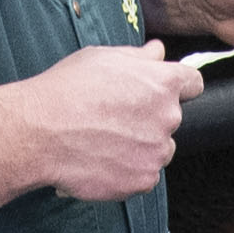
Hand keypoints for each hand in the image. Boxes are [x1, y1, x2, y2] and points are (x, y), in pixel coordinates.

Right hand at [29, 42, 207, 200]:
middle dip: (149, 119)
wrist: (40, 132)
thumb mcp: (103, 58)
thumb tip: (158, 52)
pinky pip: (144, 176)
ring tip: (103, 142)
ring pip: (157, 149)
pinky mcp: (143, 179)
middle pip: (170, 119)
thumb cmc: (67, 90)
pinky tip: (101, 160)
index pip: (193, 83)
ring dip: (139, 147)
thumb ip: (139, 57)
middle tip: (113, 119)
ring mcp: (157, 151)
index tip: (160, 92)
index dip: (177, 87)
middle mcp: (168, 116)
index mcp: (163, 82)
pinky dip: (126, 172)